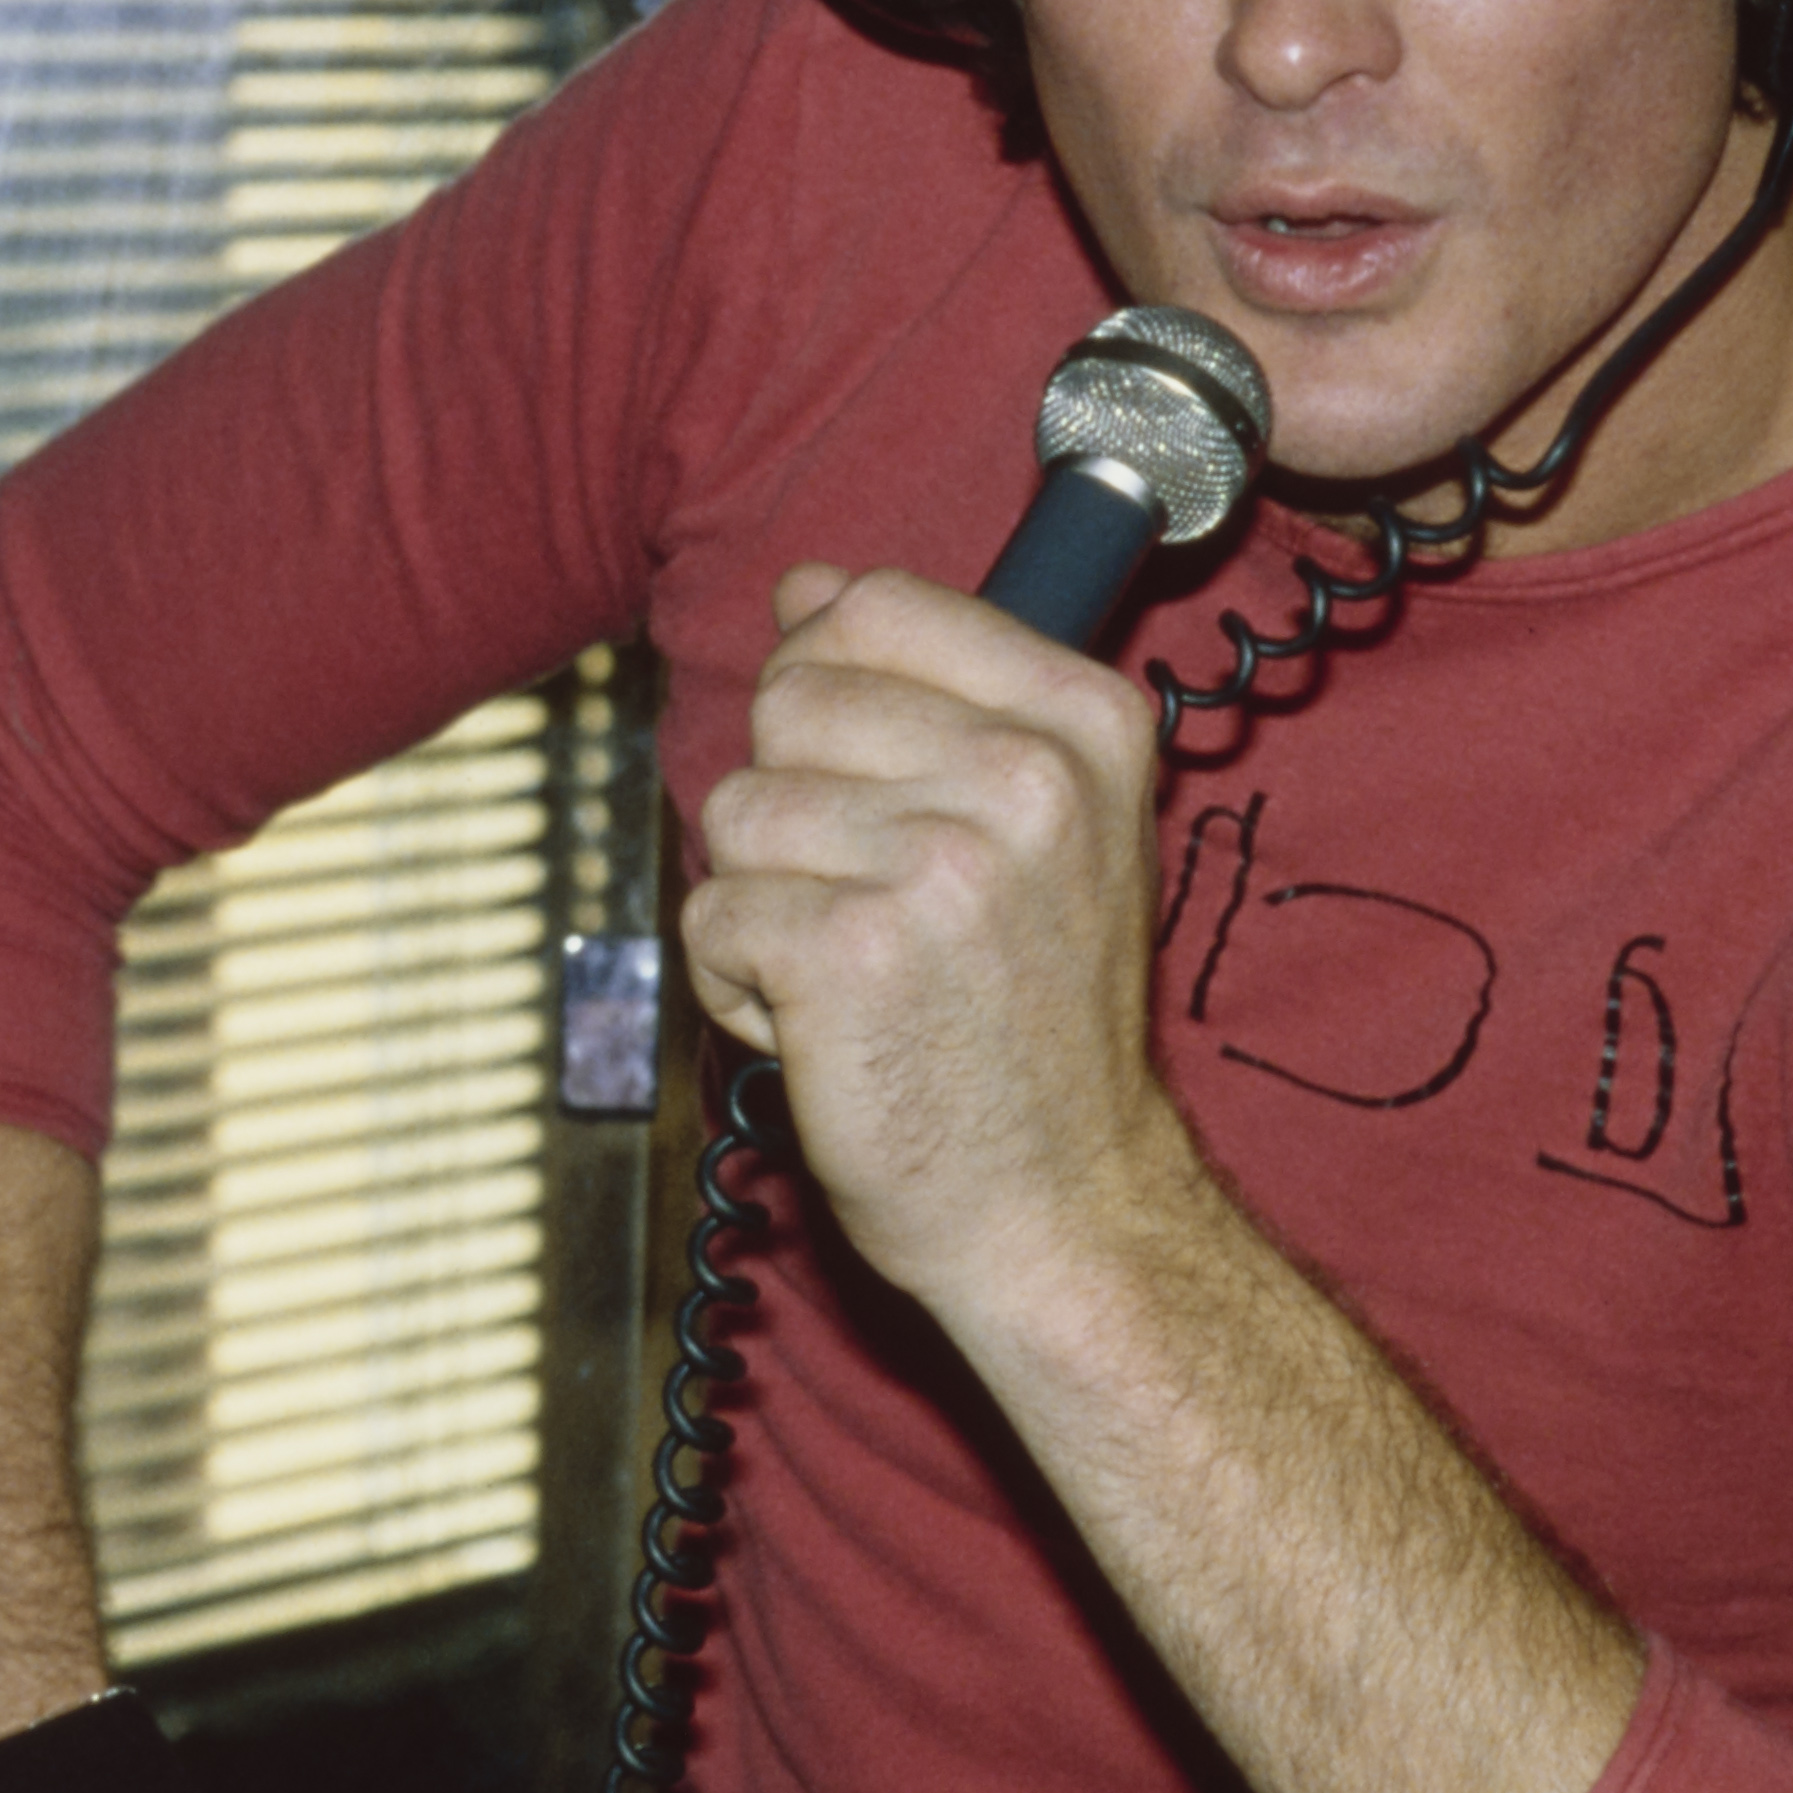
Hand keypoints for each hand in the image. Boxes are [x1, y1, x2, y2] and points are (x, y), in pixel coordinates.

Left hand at [675, 562, 1199, 1319]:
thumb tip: (803, 587)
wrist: (1063, 1204)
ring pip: (735, 808)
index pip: (871, 606)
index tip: (877, 781)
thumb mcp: (1041, 823)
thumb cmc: (1029, 1016)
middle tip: (883, 906)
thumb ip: (928, 688)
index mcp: (1082, 720)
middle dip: (794, 806)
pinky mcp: (850, 952)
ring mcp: (941, 863)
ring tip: (860, 972)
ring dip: (766, 903)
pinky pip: (710, 914)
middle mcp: (1027, 777)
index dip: (828, 685)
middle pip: (787, 699)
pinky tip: (826, 1028)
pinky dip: (738, 986)